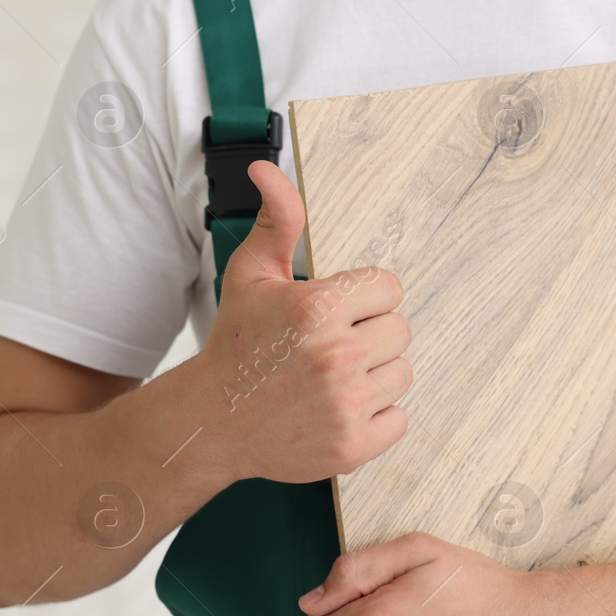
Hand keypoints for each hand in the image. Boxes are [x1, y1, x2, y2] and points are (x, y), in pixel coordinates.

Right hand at [196, 160, 412, 484]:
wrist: (211, 421)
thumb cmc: (238, 345)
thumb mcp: (252, 274)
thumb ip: (278, 220)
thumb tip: (268, 170)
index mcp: (317, 308)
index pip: (390, 287)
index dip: (363, 298)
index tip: (335, 312)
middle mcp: (336, 356)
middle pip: (401, 330)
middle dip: (370, 334)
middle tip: (328, 347)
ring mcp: (346, 404)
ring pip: (403, 373)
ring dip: (374, 375)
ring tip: (331, 378)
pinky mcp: (354, 445)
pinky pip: (400, 418)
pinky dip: (376, 417)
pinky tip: (337, 409)